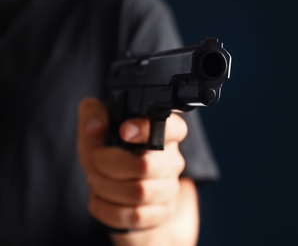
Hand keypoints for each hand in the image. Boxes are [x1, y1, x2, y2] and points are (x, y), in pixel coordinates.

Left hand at [77, 97, 187, 230]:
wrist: (115, 195)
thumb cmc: (108, 158)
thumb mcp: (96, 131)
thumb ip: (93, 113)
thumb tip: (95, 126)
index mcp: (163, 133)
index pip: (173, 128)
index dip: (148, 129)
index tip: (124, 132)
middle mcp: (172, 160)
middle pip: (145, 165)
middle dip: (109, 165)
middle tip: (95, 161)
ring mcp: (170, 188)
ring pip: (139, 193)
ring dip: (106, 188)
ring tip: (95, 181)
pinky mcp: (163, 212)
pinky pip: (136, 216)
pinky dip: (108, 210)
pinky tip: (98, 202)